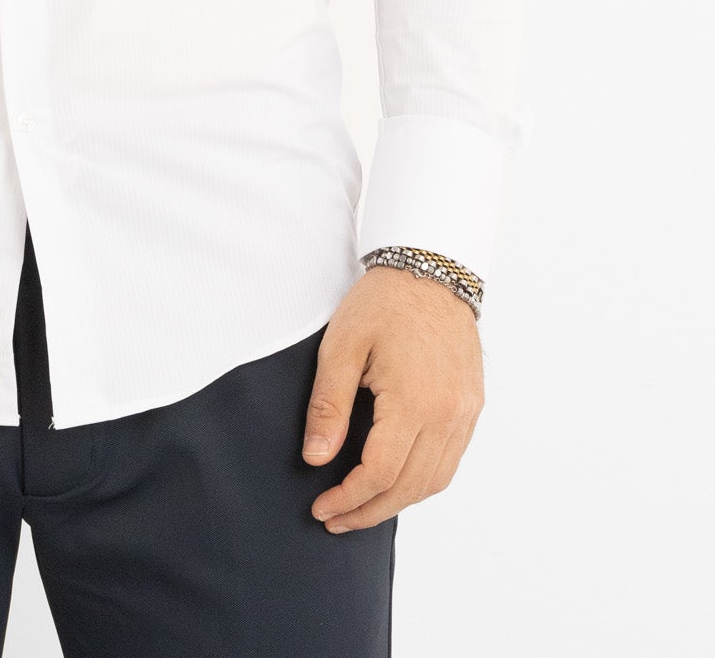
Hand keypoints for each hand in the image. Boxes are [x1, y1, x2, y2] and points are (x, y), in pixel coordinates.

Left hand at [301, 262, 484, 532]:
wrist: (431, 270)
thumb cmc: (383, 303)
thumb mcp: (342, 345)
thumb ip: (328, 404)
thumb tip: (316, 458)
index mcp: (414, 401)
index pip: (379, 473)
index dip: (348, 499)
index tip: (320, 508)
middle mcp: (447, 414)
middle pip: (408, 487)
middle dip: (369, 511)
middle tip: (335, 519)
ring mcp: (465, 413)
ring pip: (434, 481)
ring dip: (398, 502)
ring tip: (362, 507)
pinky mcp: (472, 406)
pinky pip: (449, 461)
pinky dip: (422, 481)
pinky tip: (396, 480)